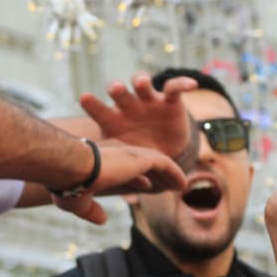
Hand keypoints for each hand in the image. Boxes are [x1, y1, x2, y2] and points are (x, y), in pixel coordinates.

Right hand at [50, 143, 185, 224]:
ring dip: (170, 175)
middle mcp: (118, 154)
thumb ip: (91, 210)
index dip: (137, 178)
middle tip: (168, 186)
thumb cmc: (66, 182)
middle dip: (157, 175)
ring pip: (158, 163)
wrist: (68, 166)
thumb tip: (103, 220)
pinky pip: (166, 165)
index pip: (126, 169)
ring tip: (181, 186)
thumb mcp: (77, 202)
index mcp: (104, 161)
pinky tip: (183, 186)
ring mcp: (131, 154)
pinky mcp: (141, 158)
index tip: (146, 186)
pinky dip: (175, 174)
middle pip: (145, 164)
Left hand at [80, 73, 194, 160]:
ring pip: (143, 85)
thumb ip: (112, 170)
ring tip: (142, 84)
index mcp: (114, 120)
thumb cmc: (137, 154)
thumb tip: (90, 194)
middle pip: (120, 93)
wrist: (164, 152)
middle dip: (118, 90)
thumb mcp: (125, 161)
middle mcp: (129, 106)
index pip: (99, 109)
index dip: (92, 103)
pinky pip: (175, 89)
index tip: (84, 97)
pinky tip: (192, 85)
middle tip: (116, 89)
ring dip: (141, 82)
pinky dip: (183, 84)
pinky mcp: (169, 102)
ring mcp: (149, 102)